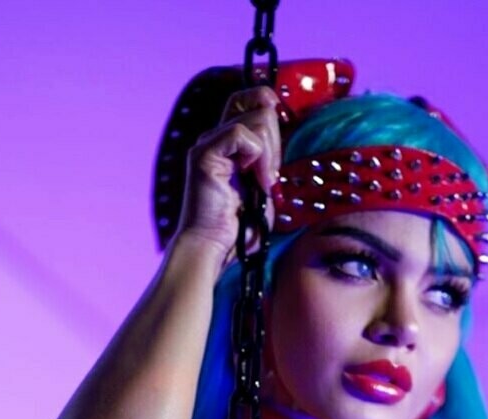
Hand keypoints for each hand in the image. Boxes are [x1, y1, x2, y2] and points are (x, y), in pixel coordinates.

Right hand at [174, 85, 280, 262]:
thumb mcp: (263, 190)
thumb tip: (283, 142)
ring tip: (263, 183)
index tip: (280, 141)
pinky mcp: (204, 154)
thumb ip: (270, 164)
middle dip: (276, 137)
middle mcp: (215, 137)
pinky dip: (257, 156)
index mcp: (227, 143)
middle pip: (256, 102)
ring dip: (269, 153)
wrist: (212, 249)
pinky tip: (256, 180)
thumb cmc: (237, 229)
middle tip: (271, 176)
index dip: (269, 106)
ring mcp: (208, 144)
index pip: (249, 99)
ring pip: (256, 119)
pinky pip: (241, 133)